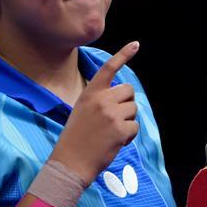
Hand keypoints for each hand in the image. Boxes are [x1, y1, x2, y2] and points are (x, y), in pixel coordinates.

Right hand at [52, 41, 140, 184]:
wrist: (70, 162)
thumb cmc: (76, 137)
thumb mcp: (82, 110)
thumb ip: (100, 99)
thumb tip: (124, 96)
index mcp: (90, 93)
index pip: (108, 68)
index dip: (123, 55)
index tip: (136, 44)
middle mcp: (101, 100)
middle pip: (129, 90)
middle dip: (127, 102)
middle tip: (115, 117)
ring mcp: (111, 114)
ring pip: (134, 109)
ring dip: (128, 120)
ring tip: (111, 131)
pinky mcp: (121, 130)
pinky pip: (135, 127)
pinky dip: (129, 135)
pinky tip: (115, 142)